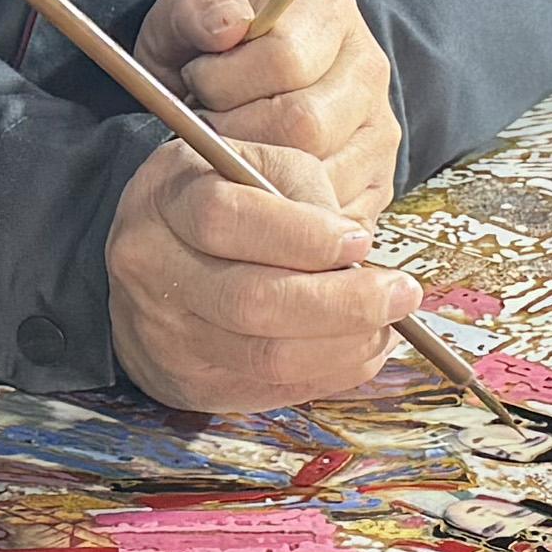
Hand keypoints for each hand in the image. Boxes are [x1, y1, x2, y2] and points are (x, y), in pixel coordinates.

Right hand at [106, 136, 419, 411]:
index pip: (226, 218)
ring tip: (388, 323)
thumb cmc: (218, 202)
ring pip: (265, 356)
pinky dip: (331, 372)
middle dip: (342, 303)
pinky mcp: (190, 382)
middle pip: (251, 301)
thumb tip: (355, 249)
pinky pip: (273, 388)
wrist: (150, 264)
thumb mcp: (250, 163)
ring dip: (345, 345)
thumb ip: (301, 188)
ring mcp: (165, 333)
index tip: (360, 241)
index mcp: (166, 198)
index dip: (303, 236)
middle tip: (401, 293)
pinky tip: (361, 348)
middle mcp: (152, 268)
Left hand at [143, 0, 399, 220]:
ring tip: (229, 153)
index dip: (224, 80)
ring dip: (257, 176)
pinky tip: (249, 191)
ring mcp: (378, 134)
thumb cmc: (213, 54)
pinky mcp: (375, 188)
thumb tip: (227, 27)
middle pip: (306, 125)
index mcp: (331, 14)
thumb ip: (199, 6)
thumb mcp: (189, 16)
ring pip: (318, 177)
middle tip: (208, 128)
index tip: (197, 81)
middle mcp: (368, 74)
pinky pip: (329, 218)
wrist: (246, 86)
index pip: (285, 59)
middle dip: (237, 134)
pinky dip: (280, 214)